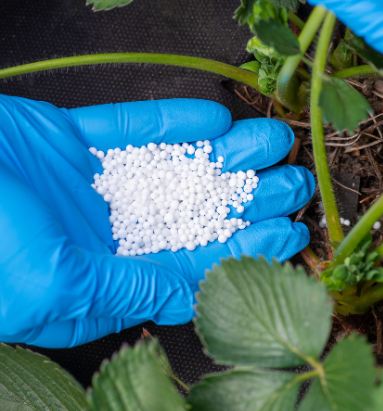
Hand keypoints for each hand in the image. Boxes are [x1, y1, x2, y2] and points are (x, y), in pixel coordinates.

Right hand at [0, 96, 312, 347]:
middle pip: (195, 213)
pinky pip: (133, 128)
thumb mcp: (56, 285)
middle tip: (297, 180)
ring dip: (226, 154)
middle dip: (250, 197)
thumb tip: (195, 291)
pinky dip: (175, 123)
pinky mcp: (73, 142)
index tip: (289, 231)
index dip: (244, 248)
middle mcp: (105, 231)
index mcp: (103, 277)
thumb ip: (131, 289)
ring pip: (174, 167)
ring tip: (273, 139)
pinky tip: (218, 119)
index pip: (193, 265)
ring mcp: (91, 184)